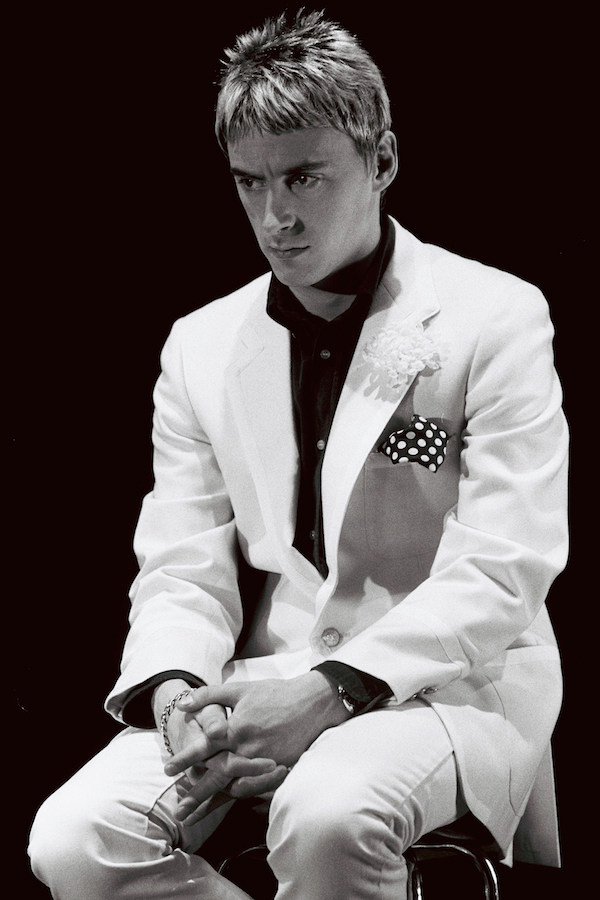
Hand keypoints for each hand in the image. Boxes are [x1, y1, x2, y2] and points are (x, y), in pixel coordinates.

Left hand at [155, 680, 287, 824]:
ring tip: (195, 816)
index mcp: (236, 728)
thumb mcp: (240, 690)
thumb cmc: (274, 693)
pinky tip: (226, 803)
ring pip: (234, 787)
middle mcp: (247, 749)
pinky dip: (238, 797)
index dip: (184, 760)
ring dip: (213, 802)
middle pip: (216, 776)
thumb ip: (209, 695)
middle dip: (196, 795)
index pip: (204, 748)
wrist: (311, 703)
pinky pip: (254, 788)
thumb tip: (183, 703)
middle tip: (178, 809)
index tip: (167, 770)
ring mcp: (263, 762)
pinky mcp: (278, 770)